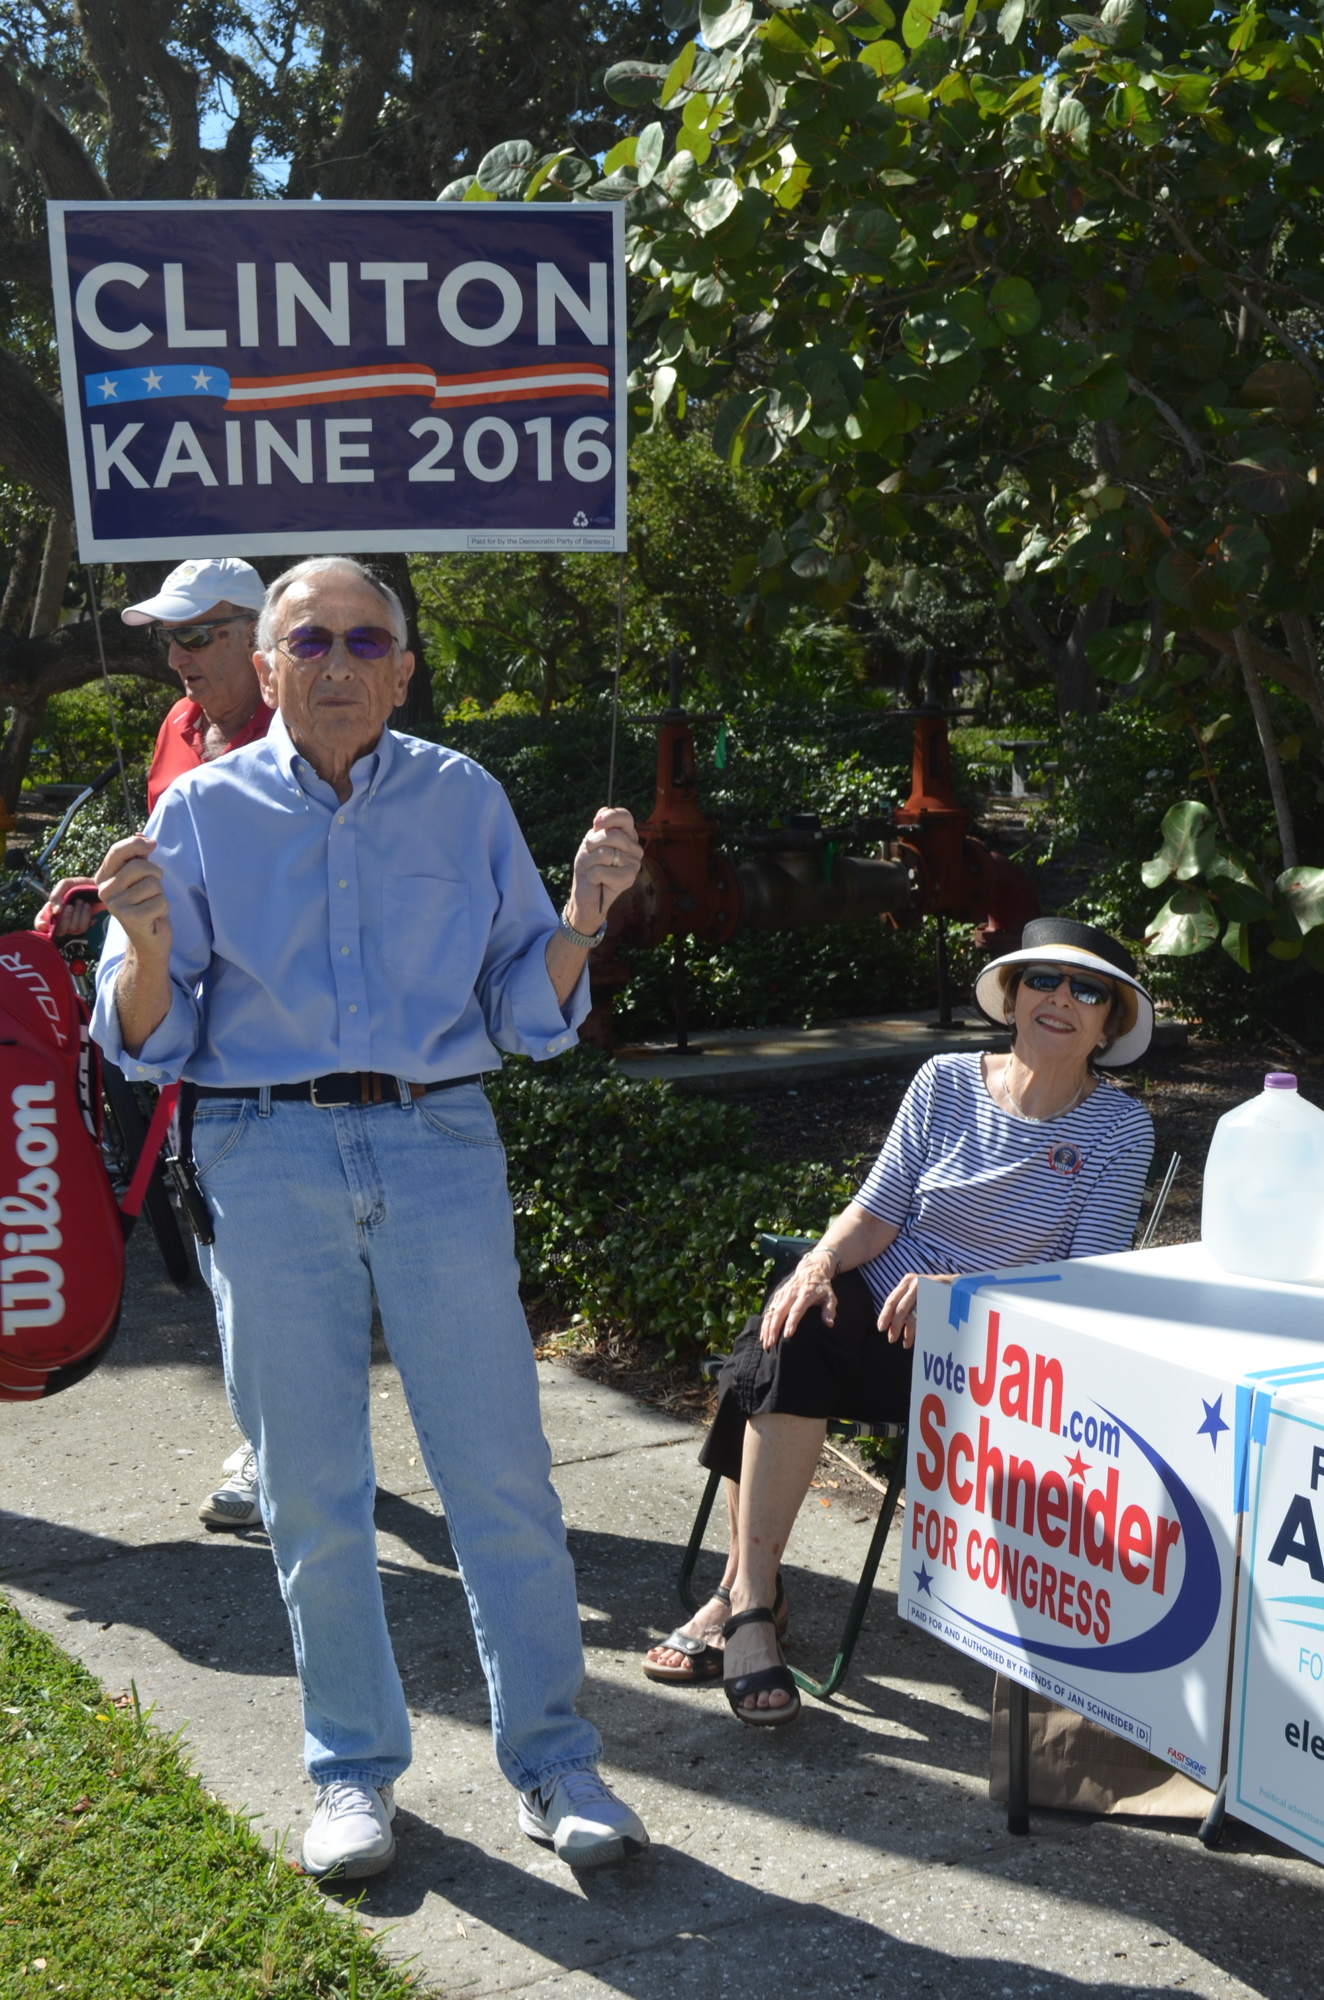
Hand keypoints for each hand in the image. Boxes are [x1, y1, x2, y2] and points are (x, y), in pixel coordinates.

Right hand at [38, 877, 101, 938]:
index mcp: (52, 910)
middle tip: (70, 905)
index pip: (40, 923)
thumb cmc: (79, 885)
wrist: (97, 887)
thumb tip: (55, 912)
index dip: (40, 925)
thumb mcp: (65, 885)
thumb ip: (56, 895)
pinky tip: (86, 906)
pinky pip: (81, 928)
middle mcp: (60, 920)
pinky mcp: (82, 927)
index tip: (45, 924)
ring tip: (80, 901)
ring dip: (76, 913)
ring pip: (71, 929)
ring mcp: (72, 925)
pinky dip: (84, 915)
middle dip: (65, 918)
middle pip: (58, 930)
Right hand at [95, 836, 170, 956]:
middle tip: (152, 889)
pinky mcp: (130, 917)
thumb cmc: (145, 904)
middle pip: (139, 866)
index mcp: (103, 878)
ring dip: (160, 894)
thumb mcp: (140, 878)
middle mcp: (104, 890)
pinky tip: (154, 916)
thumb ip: (138, 857)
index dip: (136, 843)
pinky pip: (160, 901)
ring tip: (151, 904)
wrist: (149, 938)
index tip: (152, 843)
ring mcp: (115, 905)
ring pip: (152, 884)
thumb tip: (142, 835)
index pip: (117, 851)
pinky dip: (163, 908)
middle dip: (155, 874)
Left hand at [567, 807, 642, 929]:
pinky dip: (592, 876)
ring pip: (605, 853)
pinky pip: (602, 870)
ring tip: (593, 869)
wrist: (586, 892)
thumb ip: (599, 827)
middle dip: (592, 844)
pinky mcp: (629, 878)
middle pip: (612, 835)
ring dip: (590, 862)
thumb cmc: (589, 866)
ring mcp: (634, 863)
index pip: (625, 817)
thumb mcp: (591, 841)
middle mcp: (634, 848)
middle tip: (590, 854)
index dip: (610, 816)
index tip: (595, 823)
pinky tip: (596, 880)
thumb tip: (603, 811)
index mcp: (627, 835)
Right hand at [759, 1248, 838, 1349]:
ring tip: (766, 1342)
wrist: (811, 1269)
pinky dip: (765, 1323)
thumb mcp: (831, 1296)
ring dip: (767, 1327)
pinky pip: (769, 1310)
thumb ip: (830, 1310)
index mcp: (805, 1294)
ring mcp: (783, 1294)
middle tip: (772, 1343)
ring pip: (772, 1311)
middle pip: (780, 1311)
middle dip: (774, 1328)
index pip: (797, 1309)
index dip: (792, 1322)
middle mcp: (791, 1293)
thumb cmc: (822, 1287)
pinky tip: (763, 1334)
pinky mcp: (777, 1295)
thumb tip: (829, 1323)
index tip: (788, 1335)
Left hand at [877, 1271, 955, 1348]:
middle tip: (891, 1339)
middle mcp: (915, 1283)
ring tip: (905, 1344)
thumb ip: (903, 1304)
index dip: (885, 1315)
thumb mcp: (916, 1292)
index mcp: (907, 1282)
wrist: (957, 1285)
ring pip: (912, 1315)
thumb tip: (889, 1326)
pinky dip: (919, 1330)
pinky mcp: (937, 1297)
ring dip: (907, 1332)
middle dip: (895, 1326)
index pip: (891, 1300)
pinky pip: (925, 1317)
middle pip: (900, 1309)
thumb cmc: (933, 1291)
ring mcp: (927, 1289)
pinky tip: (916, 1338)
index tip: (881, 1328)